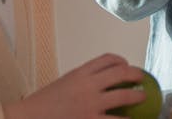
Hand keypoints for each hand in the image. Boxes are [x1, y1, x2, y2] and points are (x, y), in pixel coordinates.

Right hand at [3, 53, 145, 118]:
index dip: (120, 60)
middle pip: (120, 73)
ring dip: (137, 96)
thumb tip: (98, 83)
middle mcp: (87, 85)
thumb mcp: (63, 84)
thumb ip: (80, 81)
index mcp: (79, 73)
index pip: (106, 59)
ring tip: (142, 97)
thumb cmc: (43, 104)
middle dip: (136, 74)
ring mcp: (91, 104)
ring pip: (123, 96)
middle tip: (142, 79)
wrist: (28, 118)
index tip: (126, 64)